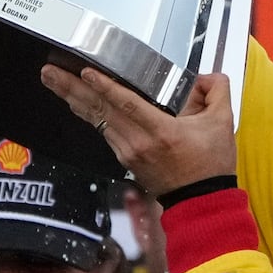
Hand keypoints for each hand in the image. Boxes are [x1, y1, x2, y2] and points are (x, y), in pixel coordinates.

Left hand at [40, 65, 235, 197]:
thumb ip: (216, 92)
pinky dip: (87, 113)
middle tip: (49, 71)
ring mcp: (128, 152)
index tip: (86, 71)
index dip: (105, 86)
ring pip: (96, 120)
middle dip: (71, 88)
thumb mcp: (222, 124)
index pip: (126, 104)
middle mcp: (139, 142)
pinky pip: (101, 130)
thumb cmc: (210, 166)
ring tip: (53, 80)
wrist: (201, 201)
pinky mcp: (125, 158)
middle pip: (99, 110)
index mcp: (161, 131)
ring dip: (72, 98)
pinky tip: (75, 101)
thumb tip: (205, 77)